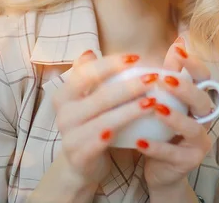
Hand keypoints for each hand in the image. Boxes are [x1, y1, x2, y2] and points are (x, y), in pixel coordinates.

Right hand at [51, 51, 157, 186]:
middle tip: (154, 77)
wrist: (80, 165)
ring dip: (131, 110)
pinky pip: (101, 143)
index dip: (111, 63)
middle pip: (101, 96)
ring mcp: (70, 136)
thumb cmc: (92, 124)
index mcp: (64, 95)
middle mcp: (64, 114)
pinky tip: (139, 130)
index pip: (88, 72)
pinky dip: (120, 134)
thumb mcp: (89, 100)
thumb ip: (90, 76)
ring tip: (154, 101)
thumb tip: (89, 52)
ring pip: (105, 120)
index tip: (136, 57)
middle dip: (130, 85)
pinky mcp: (79, 156)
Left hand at [140, 38, 215, 190]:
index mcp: (198, 101)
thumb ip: (170, 72)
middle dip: (185, 89)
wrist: (160, 169)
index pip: (204, 78)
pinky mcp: (189, 162)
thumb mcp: (165, 99)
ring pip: (193, 128)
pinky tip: (138, 142)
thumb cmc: (161, 129)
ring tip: (155, 108)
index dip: (194, 64)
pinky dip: (157, 147)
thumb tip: (178, 40)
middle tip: (166, 79)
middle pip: (203, 101)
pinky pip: (174, 154)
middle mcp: (204, 119)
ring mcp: (199, 142)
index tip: (177, 49)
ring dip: (175, 117)